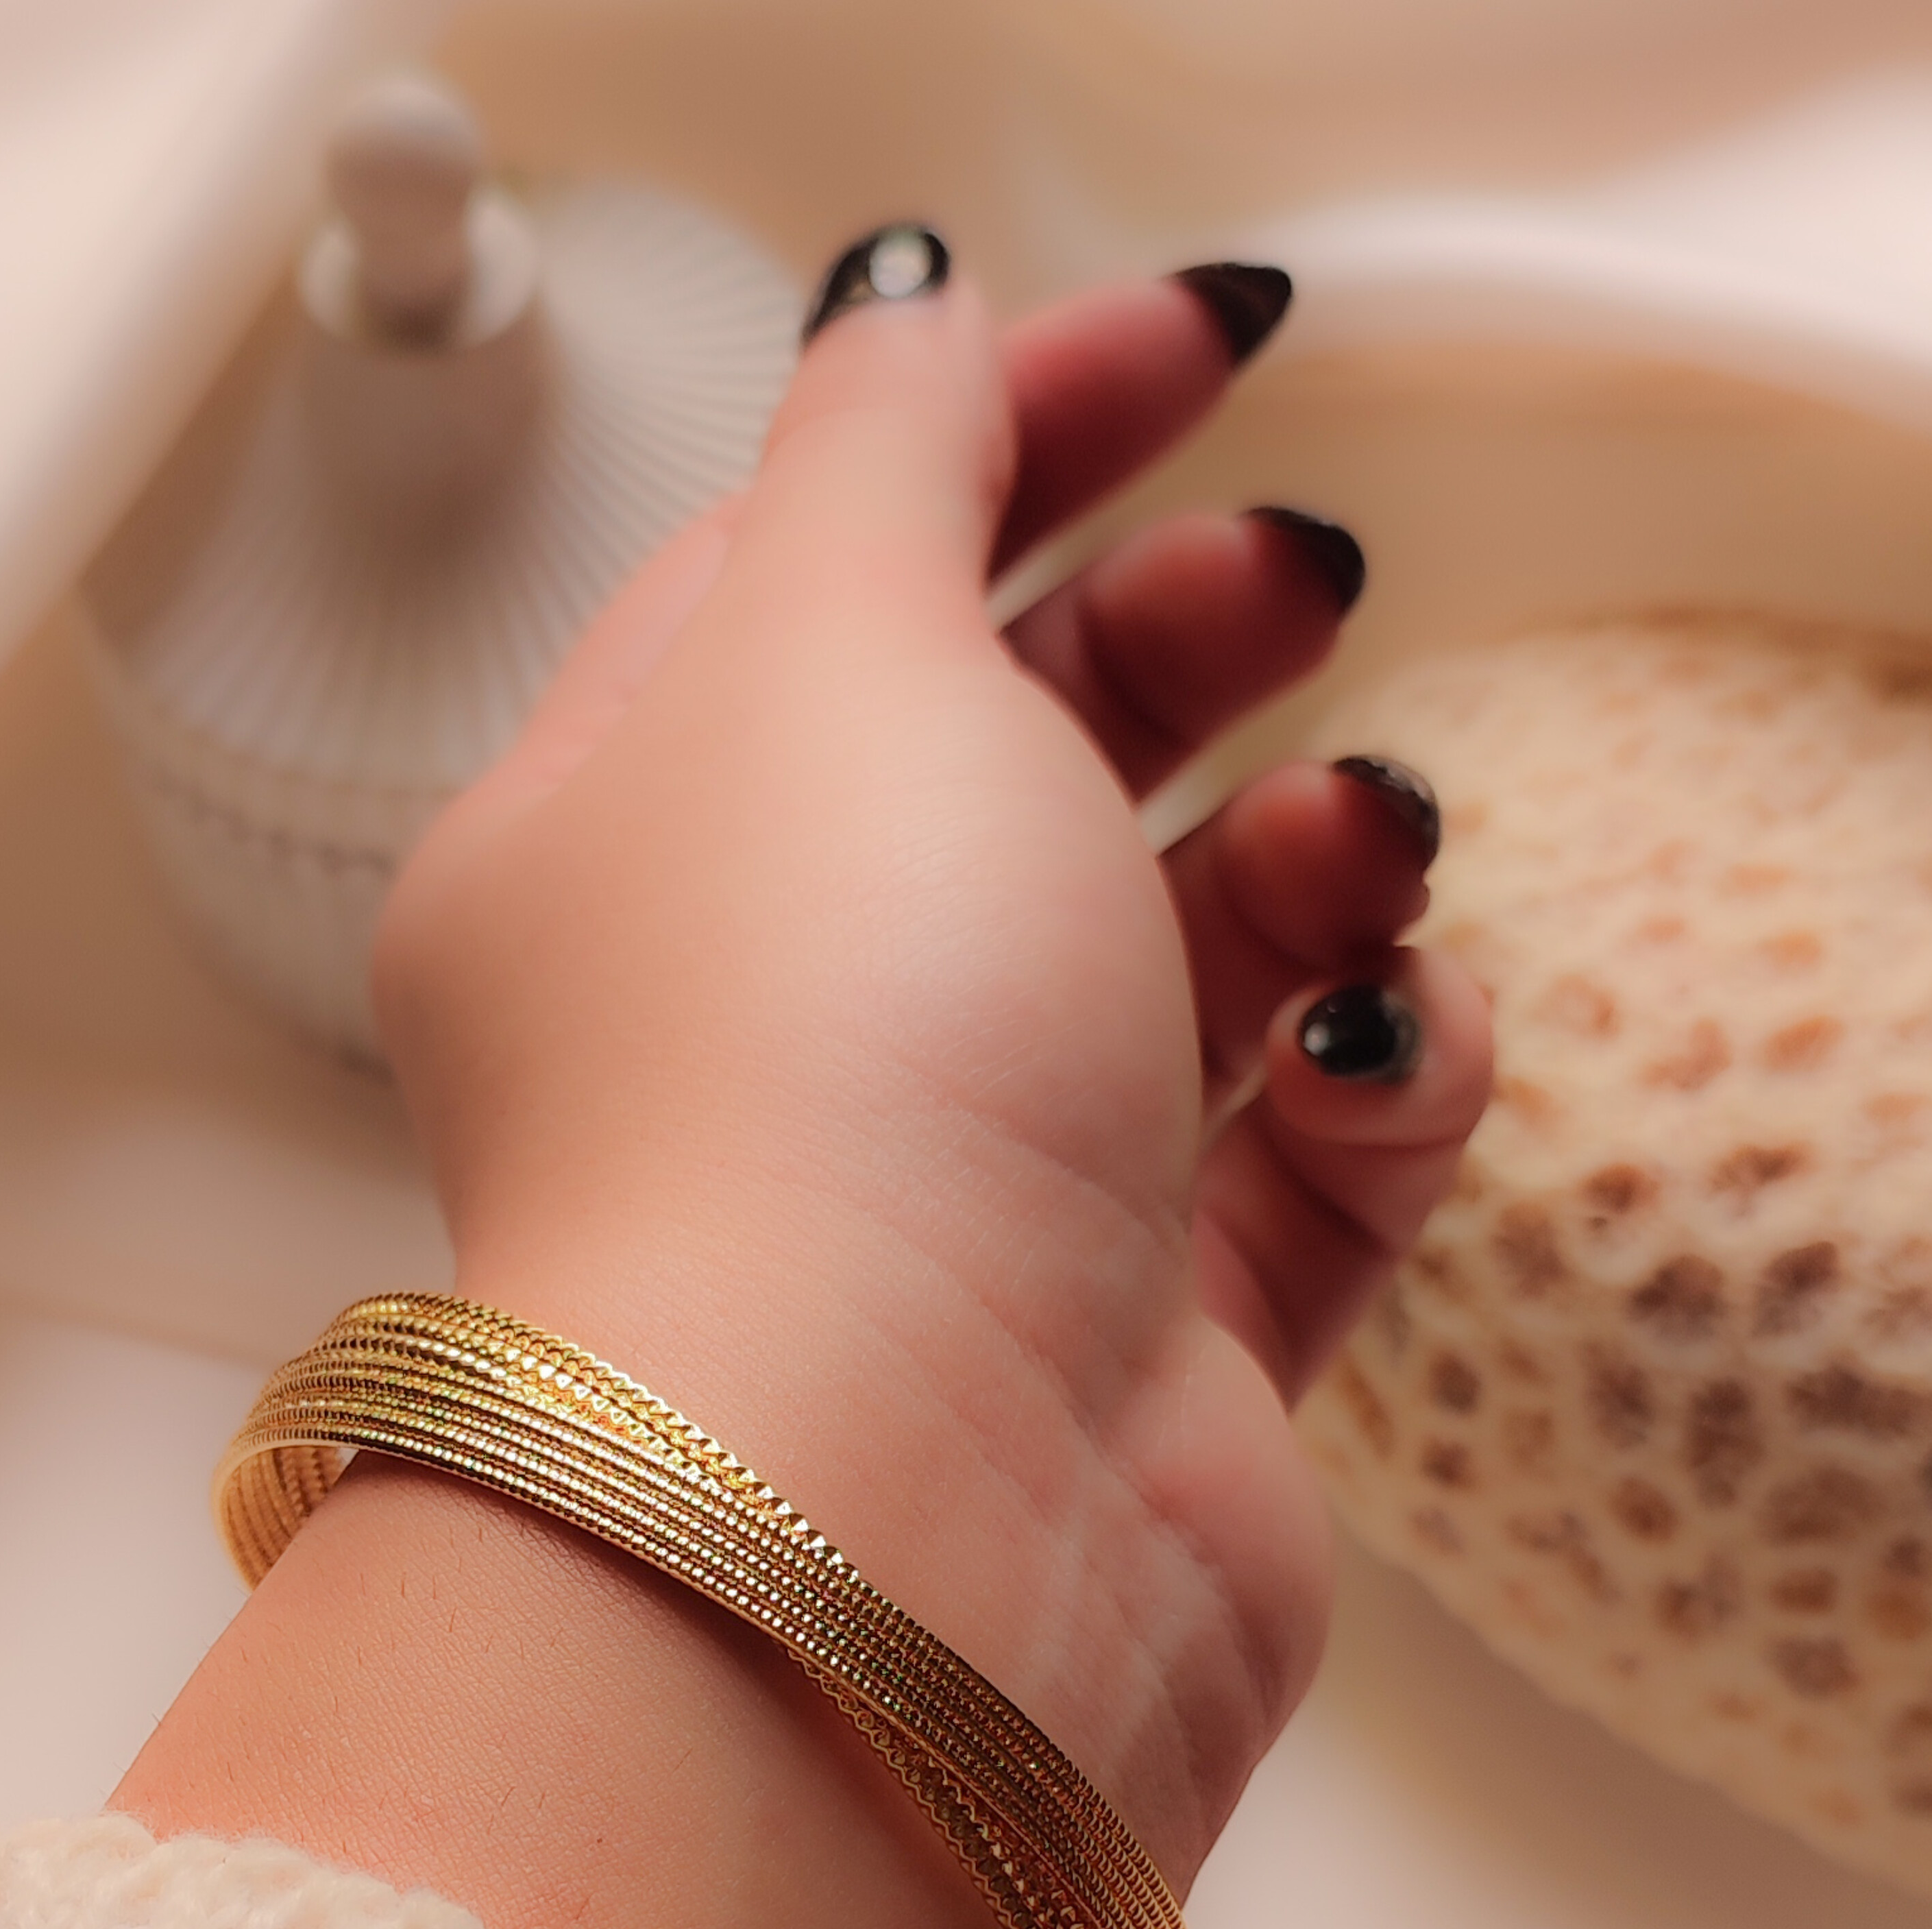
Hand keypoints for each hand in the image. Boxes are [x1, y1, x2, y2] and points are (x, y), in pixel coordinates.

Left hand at [374, 242, 1487, 1876]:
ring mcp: (964, 1205)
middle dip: (1165, 642)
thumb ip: (884, 458)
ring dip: (1299, 862)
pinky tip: (1379, 1040)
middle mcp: (776, 1038)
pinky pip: (1295, 1170)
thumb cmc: (814, 1079)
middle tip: (1284, 582)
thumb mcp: (823, 655)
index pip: (806, 587)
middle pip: (1000, 773)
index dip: (1000, 436)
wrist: (885, 1531)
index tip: (1200, 352)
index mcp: (621, 859)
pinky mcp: (1138, 1356)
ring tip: (1358, 840)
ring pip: (1172, 969)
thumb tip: (912, 324)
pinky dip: (1367, 1076)